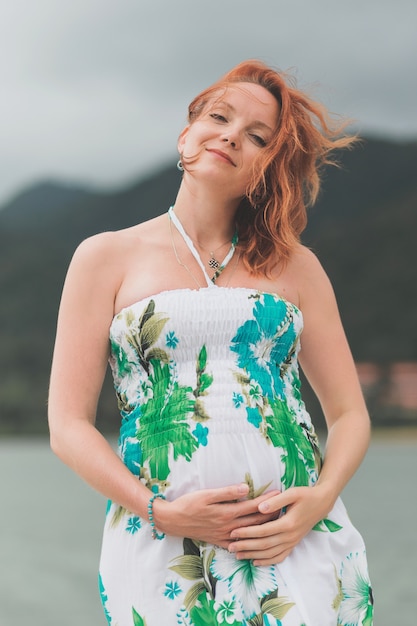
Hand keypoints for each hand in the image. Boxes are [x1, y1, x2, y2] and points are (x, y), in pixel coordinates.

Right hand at [153, 484, 280, 547]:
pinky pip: (239, 546)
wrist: (173, 520)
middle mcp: (229, 527)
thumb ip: (227, 492)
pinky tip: (258, 543)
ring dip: (264, 527)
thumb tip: (246, 488)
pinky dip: (250, 544)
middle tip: (285, 508)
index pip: (253, 506)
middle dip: (271, 514)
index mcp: (227, 512)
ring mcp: (225, 536)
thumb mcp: (206, 494)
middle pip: (255, 521)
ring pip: (250, 533)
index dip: (268, 500)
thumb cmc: (189, 503)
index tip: (280, 493)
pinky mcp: (219, 542)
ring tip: (277, 522)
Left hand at [227, 485, 331, 564]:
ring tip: (237, 556)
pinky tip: (255, 562)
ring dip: (253, 555)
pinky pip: (280, 557)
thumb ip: (275, 501)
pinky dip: (267, 561)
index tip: (233, 532)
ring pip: (270, 554)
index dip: (247, 532)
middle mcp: (290, 536)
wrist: (322, 503)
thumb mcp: (292, 493)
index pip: (263, 531)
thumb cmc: (306, 495)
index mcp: (288, 523)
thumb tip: (258, 508)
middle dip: (246, 546)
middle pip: (264, 545)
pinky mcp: (294, 544)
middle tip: (230, 547)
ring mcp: (292, 542)